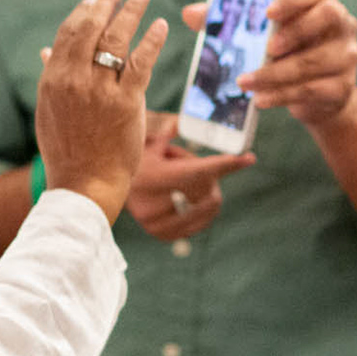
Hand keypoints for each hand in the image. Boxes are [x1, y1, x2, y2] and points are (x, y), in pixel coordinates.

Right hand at [35, 0, 169, 222]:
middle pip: (92, 27)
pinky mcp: (127, 103)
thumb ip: (51, 76)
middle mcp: (75, 80)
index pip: (69, 32)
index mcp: (53, 79)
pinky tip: (160, 25)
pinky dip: (151, 41)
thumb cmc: (66, 150)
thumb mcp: (49, 111)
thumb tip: (46, 50)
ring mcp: (100, 90)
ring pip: (117, 40)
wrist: (83, 184)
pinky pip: (141, 64)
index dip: (84, 9)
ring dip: (131, 11)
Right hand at [124, 119, 255, 241]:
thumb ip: (171, 134)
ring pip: (208, 206)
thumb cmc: (135, 164)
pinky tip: (187, 200)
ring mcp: (158, 223)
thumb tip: (185, 120)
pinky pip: (201, 222)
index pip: (198, 170)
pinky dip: (202, 210)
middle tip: (194, 167)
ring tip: (184, 184)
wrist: (108, 193)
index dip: (226, 164)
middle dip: (209, 176)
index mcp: (153, 177)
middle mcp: (155, 204)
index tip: (248, 158)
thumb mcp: (151, 145)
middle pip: (207, 189)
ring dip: (205, 193)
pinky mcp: (162, 234)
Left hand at [215, 0, 356, 127]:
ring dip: (276, 73)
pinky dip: (282, 96)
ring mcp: (347, 56)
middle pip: (328, 17)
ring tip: (246, 82)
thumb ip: (229, 20)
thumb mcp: (262, 35)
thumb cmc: (285, 53)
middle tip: (266, 48)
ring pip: (314, 61)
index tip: (269, 11)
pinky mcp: (342, 86)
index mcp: (322, 3)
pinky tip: (260, 99)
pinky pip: (312, 90)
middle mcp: (343, 24)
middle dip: (295, 31)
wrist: (317, 97)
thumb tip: (190, 13)